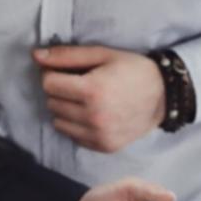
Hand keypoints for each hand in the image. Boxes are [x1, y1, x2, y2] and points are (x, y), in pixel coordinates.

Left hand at [34, 44, 165, 153]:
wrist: (165, 95)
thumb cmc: (133, 70)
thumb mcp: (102, 54)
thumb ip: (67, 55)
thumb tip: (36, 56)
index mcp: (92, 90)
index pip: (48, 84)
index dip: (54, 74)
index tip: (67, 70)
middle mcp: (93, 116)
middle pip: (51, 102)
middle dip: (60, 90)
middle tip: (80, 83)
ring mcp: (99, 134)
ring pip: (58, 121)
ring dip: (65, 109)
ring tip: (86, 99)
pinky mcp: (103, 146)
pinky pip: (72, 135)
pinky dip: (76, 124)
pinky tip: (93, 113)